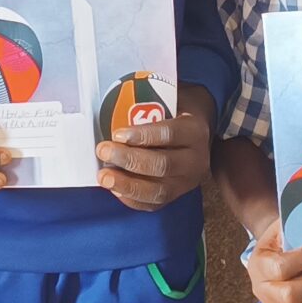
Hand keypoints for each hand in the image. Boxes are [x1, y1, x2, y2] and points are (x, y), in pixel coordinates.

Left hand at [94, 85, 212, 210]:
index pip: (169, 134)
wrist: (198, 133)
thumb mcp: (170, 99)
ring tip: (104, 177)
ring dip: (127, 185)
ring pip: (159, 190)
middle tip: (103, 151)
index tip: (117, 134)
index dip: (143, 135)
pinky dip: (133, 199)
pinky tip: (114, 189)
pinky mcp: (178, 196)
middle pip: (163, 165)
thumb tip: (112, 98)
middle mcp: (196, 159)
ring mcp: (188, 182)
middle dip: (129, 160)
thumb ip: (148, 102)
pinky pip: (155, 204)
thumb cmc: (175, 113)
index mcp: (194, 131)